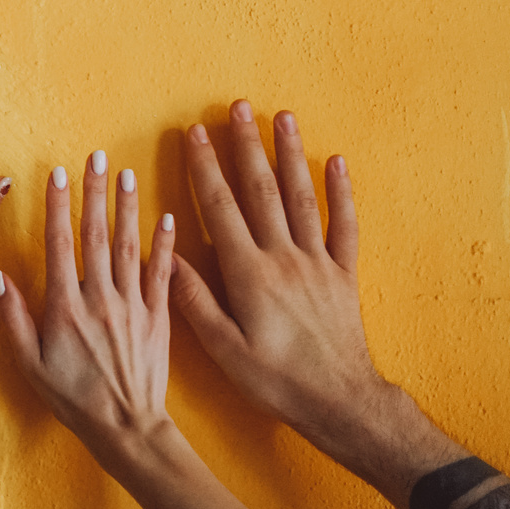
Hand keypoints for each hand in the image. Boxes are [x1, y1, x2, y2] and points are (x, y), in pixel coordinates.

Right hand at [0, 153, 176, 467]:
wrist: (127, 429)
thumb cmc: (73, 400)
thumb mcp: (29, 365)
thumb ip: (12, 319)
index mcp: (65, 308)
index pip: (60, 244)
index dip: (57, 206)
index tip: (57, 173)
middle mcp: (100, 299)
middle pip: (96, 235)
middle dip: (94, 193)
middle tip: (96, 157)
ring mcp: (133, 306)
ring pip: (128, 246)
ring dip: (128, 207)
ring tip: (127, 173)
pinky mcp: (158, 318)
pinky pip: (161, 274)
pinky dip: (165, 244)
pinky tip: (167, 217)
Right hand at [167, 102, 387, 455]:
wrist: (339, 401)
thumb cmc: (275, 380)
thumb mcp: (221, 348)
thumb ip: (192, 298)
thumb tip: (165, 253)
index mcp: (248, 273)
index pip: (221, 207)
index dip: (205, 167)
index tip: (194, 133)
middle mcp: (283, 257)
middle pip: (262, 190)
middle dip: (246, 145)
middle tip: (237, 107)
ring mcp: (317, 262)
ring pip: (302, 197)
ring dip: (290, 154)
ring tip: (282, 117)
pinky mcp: (343, 274)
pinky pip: (344, 225)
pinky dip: (341, 192)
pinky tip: (336, 163)